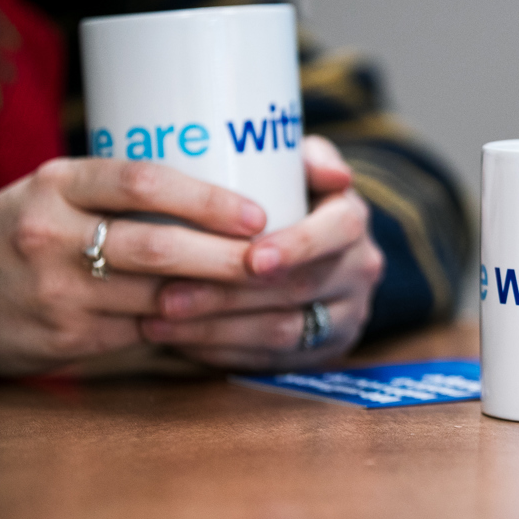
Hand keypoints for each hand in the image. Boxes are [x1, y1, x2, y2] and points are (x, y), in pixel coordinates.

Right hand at [0, 160, 266, 375]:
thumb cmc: (35, 229)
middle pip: (160, 247)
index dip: (208, 199)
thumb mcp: (63, 192)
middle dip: (228, 257)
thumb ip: (126, 192)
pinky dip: (189, 326)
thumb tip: (229, 196)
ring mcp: (58, 291)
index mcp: (59, 185)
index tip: (257, 213)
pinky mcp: (66, 338)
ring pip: (159, 297)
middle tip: (277, 260)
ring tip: (266, 293)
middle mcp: (53, 234)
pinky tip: (225, 322)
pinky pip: (145, 332)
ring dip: (220, 298)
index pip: (143, 182)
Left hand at [141, 136, 384, 369]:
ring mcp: (344, 316)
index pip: (339, 232)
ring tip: (159, 319)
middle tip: (169, 294)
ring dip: (215, 329)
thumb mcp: (298, 168)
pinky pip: (271, 361)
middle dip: (229, 294)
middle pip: (298, 287)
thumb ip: (308, 157)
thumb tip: (336, 174)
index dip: (297, 245)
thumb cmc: (285, 198)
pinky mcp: (321, 352)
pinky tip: (177, 342)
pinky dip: (220, 353)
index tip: (250, 257)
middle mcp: (359, 271)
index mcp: (353, 222)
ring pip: (281, 331)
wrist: (307, 250)